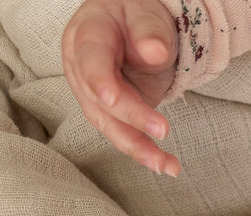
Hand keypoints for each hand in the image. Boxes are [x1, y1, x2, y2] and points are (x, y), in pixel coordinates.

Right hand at [61, 0, 181, 176]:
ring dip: (138, 148)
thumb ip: (149, 30)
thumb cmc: (136, 15)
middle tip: (161, 130)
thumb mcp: (145, 12)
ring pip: (110, 125)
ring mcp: (95, 94)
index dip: (99, 81)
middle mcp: (83, 69)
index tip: (112, 98)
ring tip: (166, 165)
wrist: (136, 26)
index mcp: (86, 36)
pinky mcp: (113, 112)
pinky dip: (146, 151)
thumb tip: (154, 51)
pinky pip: (125, 134)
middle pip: (100, 99)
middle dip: (130, 118)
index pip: (89, 61)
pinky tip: (167, 165)